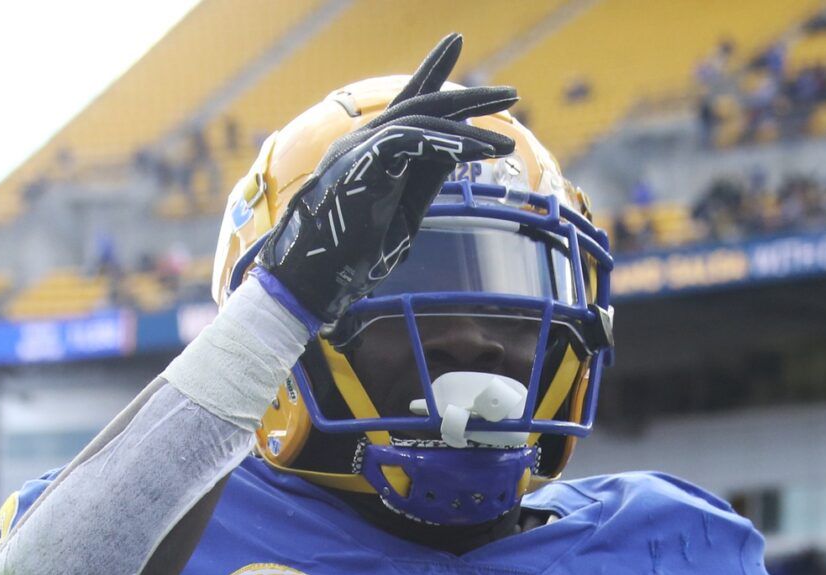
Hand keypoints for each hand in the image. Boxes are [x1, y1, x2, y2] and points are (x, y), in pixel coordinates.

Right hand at [254, 33, 515, 328]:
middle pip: (421, 103)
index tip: (456, 44)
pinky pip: (409, 141)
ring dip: (466, 132)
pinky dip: (444, 144)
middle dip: (468, 97)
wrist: (314, 280)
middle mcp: (362, 141)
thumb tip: (459, 150)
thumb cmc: (354, 253)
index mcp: (372, 150)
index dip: (433, 71)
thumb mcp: (405, 210)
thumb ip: (427, 177)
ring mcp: (356, 149)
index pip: (409, 102)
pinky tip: (475, 153)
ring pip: (419, 121)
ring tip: (502, 144)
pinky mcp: (358, 164)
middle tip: (511, 92)